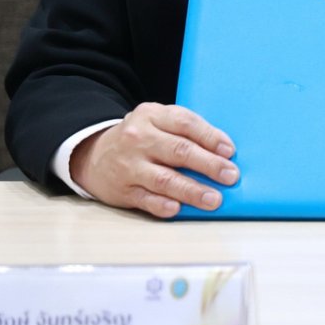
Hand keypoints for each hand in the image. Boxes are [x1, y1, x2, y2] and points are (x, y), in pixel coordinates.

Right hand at [70, 103, 237, 218]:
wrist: (93, 155)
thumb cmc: (140, 138)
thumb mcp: (157, 121)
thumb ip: (185, 130)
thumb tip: (223, 152)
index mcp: (152, 115)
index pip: (186, 123)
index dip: (210, 137)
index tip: (230, 151)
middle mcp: (139, 139)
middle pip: (179, 151)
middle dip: (209, 165)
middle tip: (230, 176)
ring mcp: (130, 165)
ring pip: (164, 179)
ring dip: (192, 190)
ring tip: (213, 199)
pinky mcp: (122, 190)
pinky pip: (145, 199)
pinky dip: (162, 205)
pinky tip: (178, 208)